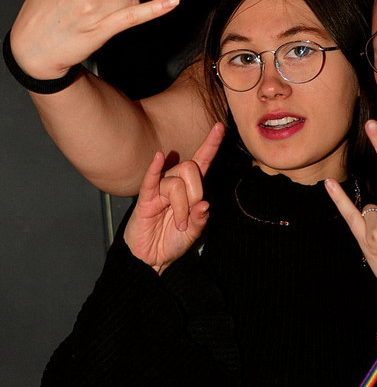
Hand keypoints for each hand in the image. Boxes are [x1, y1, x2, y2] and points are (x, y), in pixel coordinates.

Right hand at [123, 123, 223, 273]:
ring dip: (180, 206)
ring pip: (175, 182)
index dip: (211, 144)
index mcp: (191, 188)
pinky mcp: (145, 199)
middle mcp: (176, 183)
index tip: (220, 126)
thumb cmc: (173, 240)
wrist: (152, 259)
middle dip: (195, 192)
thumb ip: (200, 219)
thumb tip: (204, 204)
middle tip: (190, 214)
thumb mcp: (194, 232)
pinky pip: (150, 180)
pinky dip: (154, 169)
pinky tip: (157, 158)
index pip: (203, 160)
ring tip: (177, 225)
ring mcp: (160, 190)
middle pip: (190, 169)